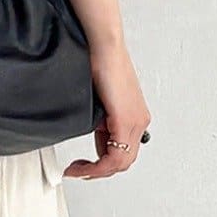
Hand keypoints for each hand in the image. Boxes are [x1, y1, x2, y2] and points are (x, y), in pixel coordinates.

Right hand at [65, 45, 150, 180]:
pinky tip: (82, 165)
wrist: (102, 45)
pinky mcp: (126, 119)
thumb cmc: (99, 63)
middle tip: (78, 171)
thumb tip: (96, 134)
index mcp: (135, 116)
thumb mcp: (100, 101)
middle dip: (98, 171)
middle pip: (123, 162)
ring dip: (96, 170)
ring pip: (120, 162)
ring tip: (77, 169)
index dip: (101, 166)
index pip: (122, 153)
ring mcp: (135, 121)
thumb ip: (102, 121)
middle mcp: (139, 121)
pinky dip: (97, 165)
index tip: (82, 166)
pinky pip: (116, 156)